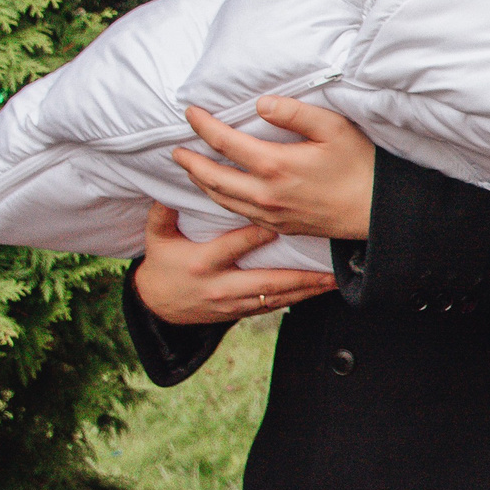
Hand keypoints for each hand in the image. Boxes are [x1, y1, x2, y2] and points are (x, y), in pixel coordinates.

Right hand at [132, 203, 337, 325]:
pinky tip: (318, 291)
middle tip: (326, 268)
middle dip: (298, 275)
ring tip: (332, 281)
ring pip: (276, 298)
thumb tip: (180, 176)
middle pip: (265, 281)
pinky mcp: (241, 312)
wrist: (158, 306)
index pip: (233, 247)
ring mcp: (234, 303)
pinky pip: (274, 307)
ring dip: (306, 290)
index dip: (256, 237)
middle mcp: (221, 286)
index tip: (280, 224)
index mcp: (202, 263)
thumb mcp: (157, 237)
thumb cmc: (163, 264)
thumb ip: (165, 211)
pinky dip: (298, 299)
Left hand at [170, 98, 375, 240]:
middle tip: (176, 150)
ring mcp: (270, 214)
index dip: (203, 125)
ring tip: (191, 171)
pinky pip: (239, 214)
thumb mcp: (333, 128)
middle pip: (213, 177)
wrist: (377, 212)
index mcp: (275, 165)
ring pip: (222, 200)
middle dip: (190, 162)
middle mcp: (265, 193)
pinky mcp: (279, 227)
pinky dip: (221, 202)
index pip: (225, 142)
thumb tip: (261, 103)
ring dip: (201, 183)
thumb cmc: (360, 166)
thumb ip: (295, 112)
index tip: (190, 112)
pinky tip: (221, 194)